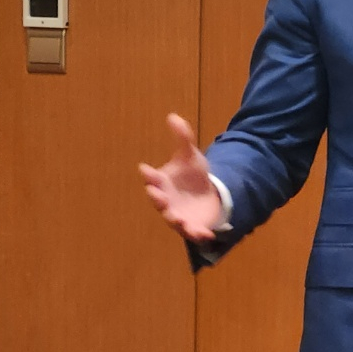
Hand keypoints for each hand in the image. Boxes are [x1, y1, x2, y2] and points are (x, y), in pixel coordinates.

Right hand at [138, 113, 222, 242]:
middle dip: (157, 198)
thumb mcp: (190, 155)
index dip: (149, 175)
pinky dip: (199, 235)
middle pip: (158, 201)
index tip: (145, 168)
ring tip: (178, 219)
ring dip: (175, 220)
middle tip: (156, 193)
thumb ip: (182, 138)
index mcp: (162, 183)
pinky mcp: (194, 226)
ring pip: (173, 220)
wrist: (207, 195)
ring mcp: (179, 215)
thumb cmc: (192, 176)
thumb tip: (173, 116)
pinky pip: (194, 233)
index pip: (152, 178)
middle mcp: (167, 201)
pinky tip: (207, 234)